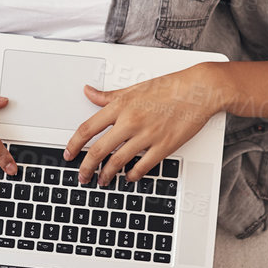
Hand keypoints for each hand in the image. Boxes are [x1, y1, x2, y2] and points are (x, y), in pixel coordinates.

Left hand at [63, 63, 224, 185]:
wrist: (198, 90)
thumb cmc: (169, 87)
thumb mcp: (134, 88)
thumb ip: (108, 96)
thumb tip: (88, 92)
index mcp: (121, 106)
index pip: (88, 129)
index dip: (74, 144)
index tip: (69, 154)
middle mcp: (130, 121)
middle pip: (99, 151)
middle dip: (86, 168)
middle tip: (82, 176)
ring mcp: (147, 136)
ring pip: (117, 162)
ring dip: (106, 175)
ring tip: (102, 180)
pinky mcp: (163, 147)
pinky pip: (142, 167)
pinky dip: (132, 175)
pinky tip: (128, 177)